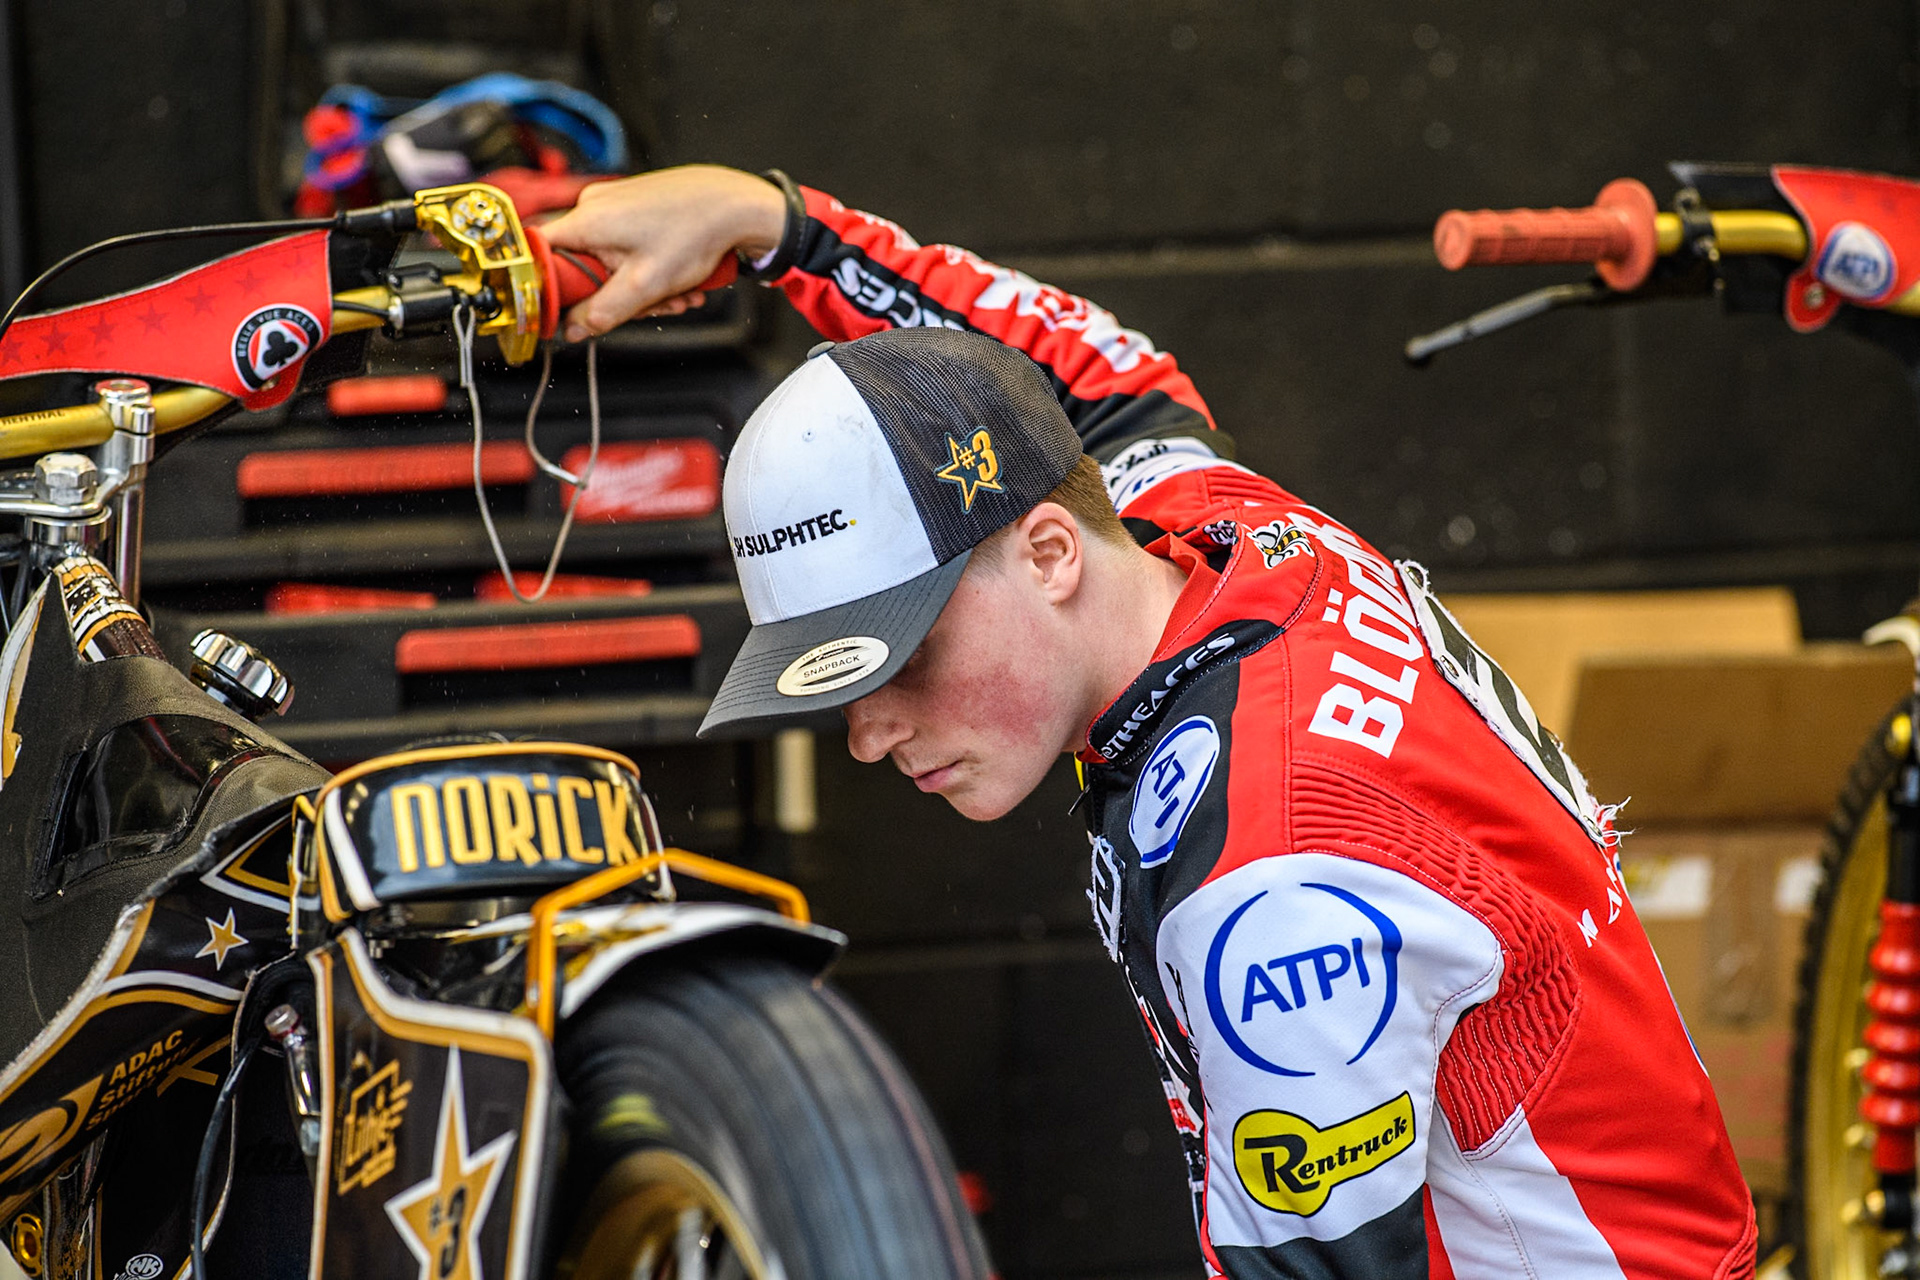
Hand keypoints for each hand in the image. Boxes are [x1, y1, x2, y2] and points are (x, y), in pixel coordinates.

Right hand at [539, 164, 786, 341]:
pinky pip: (629, 248)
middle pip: (582, 267)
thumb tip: (571, 330)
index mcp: (585, 221)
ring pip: (611, 262)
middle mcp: (594, 206)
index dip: (548, 289)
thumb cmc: (695, 233)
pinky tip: (679, 279)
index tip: (564, 311)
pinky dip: (652, 269)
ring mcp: (615, 204)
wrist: (737, 206)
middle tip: (653, 306)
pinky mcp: (634, 207)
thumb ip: (602, 313)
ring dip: (643, 288)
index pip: (538, 256)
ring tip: (677, 294)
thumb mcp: (644, 287)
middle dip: (618, 297)